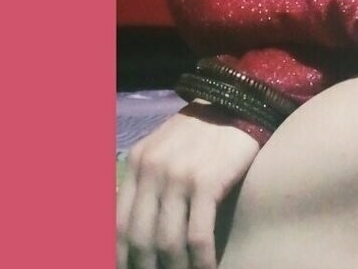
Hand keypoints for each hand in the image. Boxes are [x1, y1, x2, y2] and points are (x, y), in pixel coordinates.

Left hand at [116, 107, 260, 268]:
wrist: (239, 105)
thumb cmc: (204, 133)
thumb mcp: (165, 150)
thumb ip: (149, 183)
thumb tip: (138, 232)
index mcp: (138, 162)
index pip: (118, 225)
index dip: (124, 257)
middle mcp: (152, 168)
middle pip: (140, 238)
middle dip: (148, 267)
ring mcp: (178, 175)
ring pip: (167, 242)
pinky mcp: (206, 181)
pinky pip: (198, 235)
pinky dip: (202, 261)